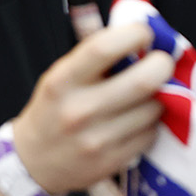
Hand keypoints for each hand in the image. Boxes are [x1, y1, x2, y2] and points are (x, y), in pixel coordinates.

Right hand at [10, 23, 173, 194]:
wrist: (33, 162)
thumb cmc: (56, 108)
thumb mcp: (63, 76)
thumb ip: (97, 56)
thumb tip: (143, 34)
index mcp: (63, 81)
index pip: (104, 48)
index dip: (134, 34)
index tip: (145, 33)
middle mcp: (79, 110)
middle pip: (143, 81)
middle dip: (162, 65)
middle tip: (162, 62)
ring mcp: (96, 140)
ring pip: (153, 108)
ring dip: (159, 98)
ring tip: (146, 96)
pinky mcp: (111, 162)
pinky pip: (151, 134)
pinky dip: (152, 124)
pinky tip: (137, 121)